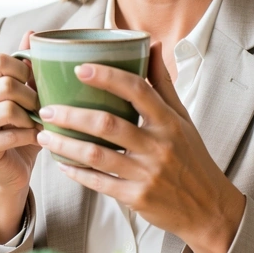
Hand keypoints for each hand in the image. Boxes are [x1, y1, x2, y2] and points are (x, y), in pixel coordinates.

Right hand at [0, 30, 41, 240]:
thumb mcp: (29, 96)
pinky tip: (37, 138)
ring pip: (7, 108)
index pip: (0, 59)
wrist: (15, 170)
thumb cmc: (24, 129)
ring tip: (39, 123)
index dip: (25, 68)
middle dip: (31, 96)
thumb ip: (28, 68)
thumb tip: (32, 33)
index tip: (37, 83)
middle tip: (42, 108)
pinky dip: (29, 136)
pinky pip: (9, 134)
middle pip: (5, 84)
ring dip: (31, 117)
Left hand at [35, 42, 246, 252]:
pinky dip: (77, 173)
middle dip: (72, 115)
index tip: (79, 68)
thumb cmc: (192, 157)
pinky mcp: (137, 198)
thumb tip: (154, 44)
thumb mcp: (183, 118)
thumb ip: (163, 83)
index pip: (137, 90)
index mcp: (169, 122)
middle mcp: (158, 146)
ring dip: (65, 145)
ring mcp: (147, 173)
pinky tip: (61, 164)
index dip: (107, 77)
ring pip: (97, 155)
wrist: (209, 208)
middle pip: (108, 124)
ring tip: (43, 136)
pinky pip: (100, 183)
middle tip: (46, 109)